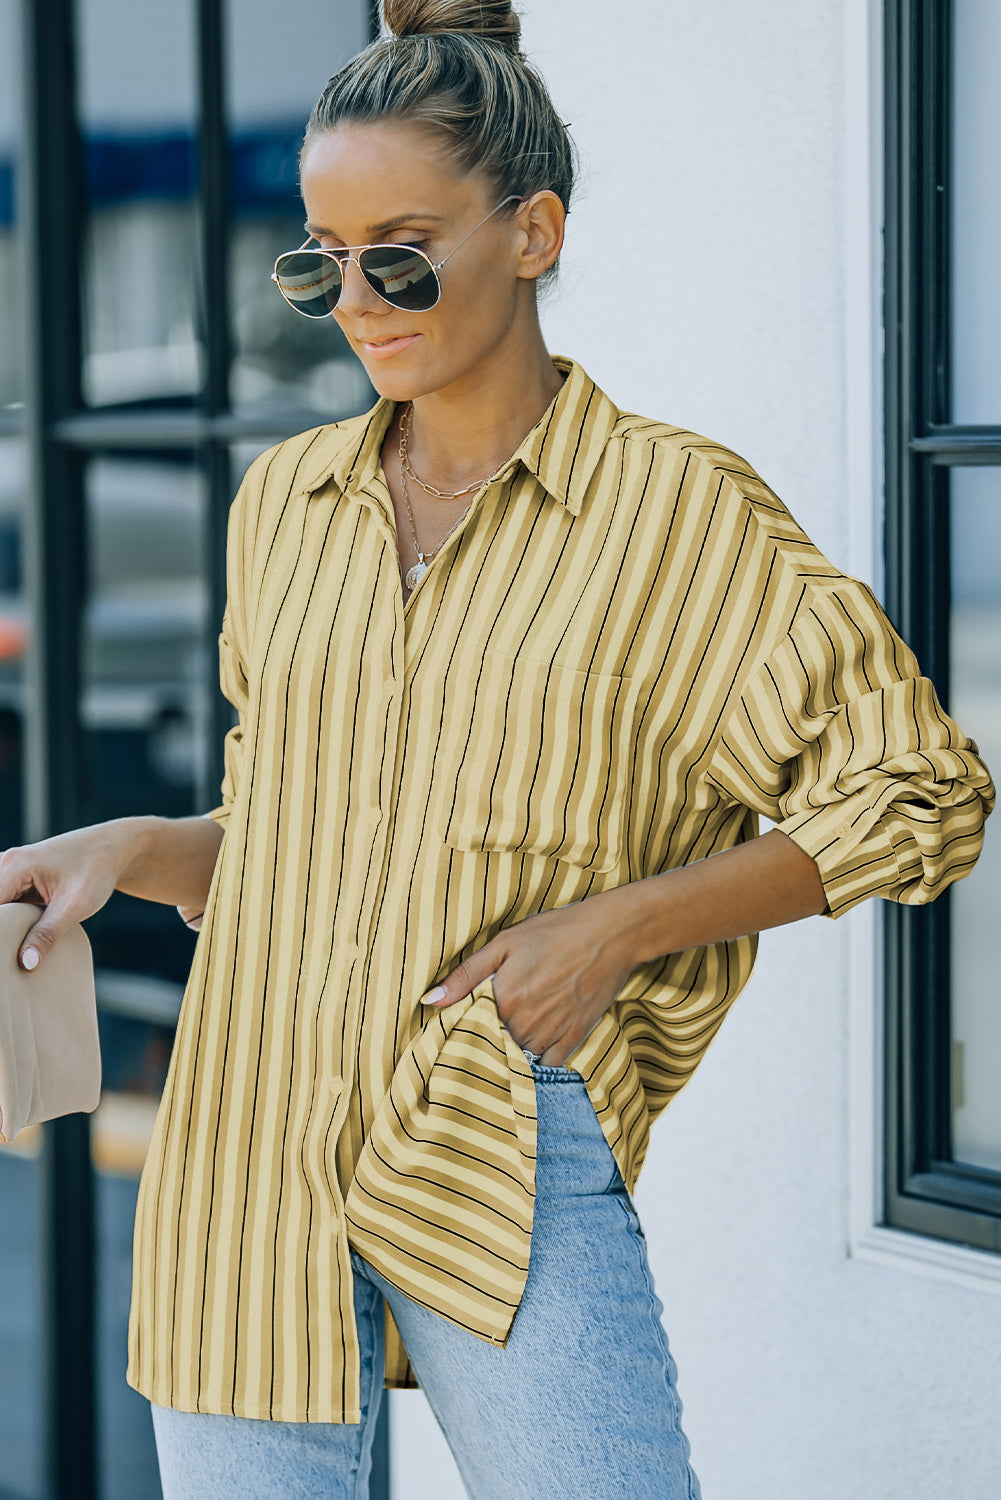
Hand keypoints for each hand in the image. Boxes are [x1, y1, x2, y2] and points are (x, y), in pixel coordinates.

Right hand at [0, 823, 139, 970]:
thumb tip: (26, 964)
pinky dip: (10, 921)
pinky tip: (20, 938)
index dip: (0, 933)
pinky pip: (5, 904)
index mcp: (15, 866)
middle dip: (3, 930)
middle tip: (14, 955)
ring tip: (17, 949)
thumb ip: (48, 934)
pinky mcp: (17, 880)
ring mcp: (10, 870)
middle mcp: (6, 864)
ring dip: (5, 926)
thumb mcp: (75, 905)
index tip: (9, 953)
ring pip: (0, 907)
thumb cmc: (97, 870)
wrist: (114, 850)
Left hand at [422, 896, 634, 1066]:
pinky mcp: (575, 1037)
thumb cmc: (554, 932)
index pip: (474, 1027)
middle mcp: (526, 1022)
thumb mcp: (505, 943)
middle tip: (510, 1009)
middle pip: (499, 1042)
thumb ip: (466, 975)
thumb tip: (430, 1002)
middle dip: (497, 1032)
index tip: (477, 1015)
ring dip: (520, 1042)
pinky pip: (550, 1062)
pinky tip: (545, 1030)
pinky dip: (544, 1053)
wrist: (609, 934)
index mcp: (504, 999)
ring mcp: (552, 1032)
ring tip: (528, 1017)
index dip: (475, 1021)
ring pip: (523, 1054)